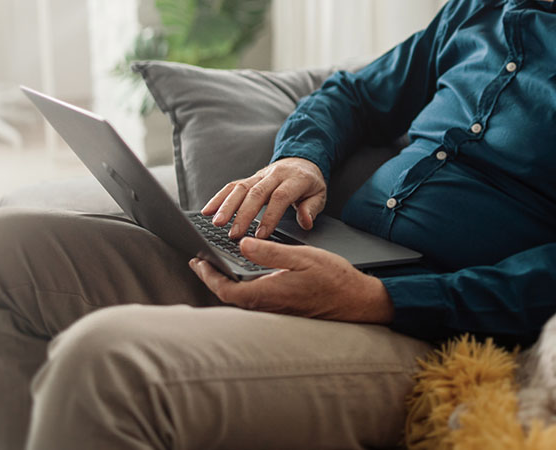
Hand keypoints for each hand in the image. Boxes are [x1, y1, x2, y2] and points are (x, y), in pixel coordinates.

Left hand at [188, 238, 394, 322]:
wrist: (358, 301)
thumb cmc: (334, 279)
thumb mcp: (302, 257)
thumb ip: (270, 252)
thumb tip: (243, 245)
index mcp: (269, 294)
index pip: (227, 290)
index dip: (208, 276)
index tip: (197, 261)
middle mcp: (268, 306)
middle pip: (229, 296)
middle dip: (212, 278)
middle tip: (199, 261)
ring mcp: (275, 310)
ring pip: (240, 299)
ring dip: (225, 282)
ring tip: (215, 264)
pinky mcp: (282, 309)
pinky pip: (253, 300)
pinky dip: (240, 286)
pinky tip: (241, 274)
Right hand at [203, 157, 326, 239]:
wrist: (302, 160)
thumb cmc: (310, 183)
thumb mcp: (320, 195)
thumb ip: (311, 208)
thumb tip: (305, 222)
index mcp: (294, 179)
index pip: (279, 197)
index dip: (269, 215)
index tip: (261, 235)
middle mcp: (274, 174)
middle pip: (256, 192)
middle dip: (243, 214)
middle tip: (234, 234)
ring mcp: (260, 175)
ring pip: (240, 188)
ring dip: (226, 205)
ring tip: (217, 223)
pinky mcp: (250, 178)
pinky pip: (232, 186)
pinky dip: (219, 198)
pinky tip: (208, 210)